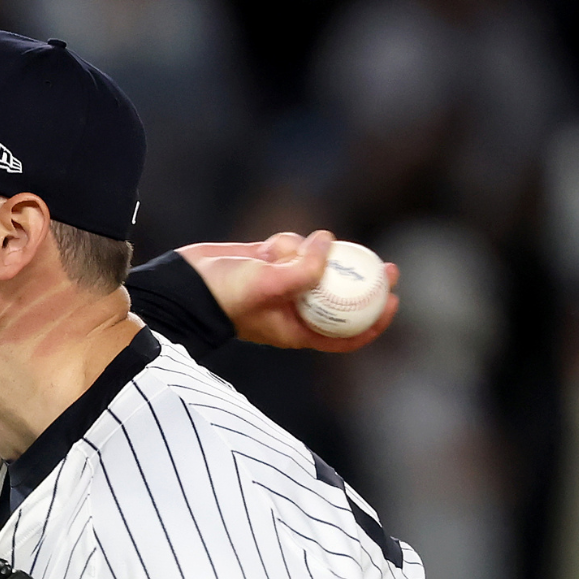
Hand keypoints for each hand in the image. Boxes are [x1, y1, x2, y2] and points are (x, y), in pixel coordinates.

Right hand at [177, 230, 399, 352]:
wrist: (185, 284)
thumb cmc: (224, 296)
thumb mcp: (269, 286)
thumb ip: (305, 270)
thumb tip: (329, 243)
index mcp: (299, 330)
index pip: (347, 336)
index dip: (374, 322)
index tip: (393, 301)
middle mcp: (296, 309)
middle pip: (342, 297)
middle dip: (364, 281)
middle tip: (387, 265)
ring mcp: (284, 285)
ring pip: (318, 264)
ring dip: (309, 253)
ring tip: (282, 254)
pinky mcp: (272, 263)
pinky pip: (295, 248)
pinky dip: (288, 242)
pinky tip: (267, 246)